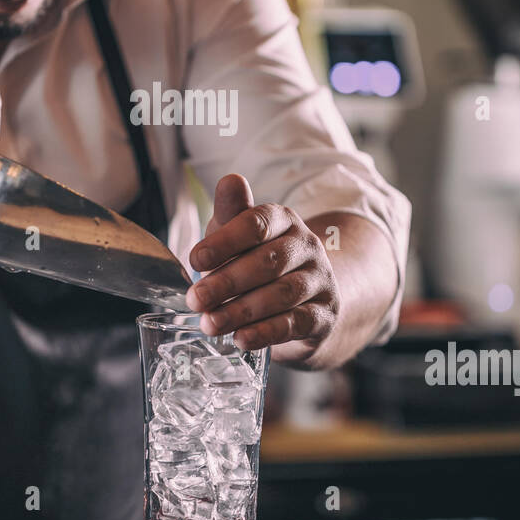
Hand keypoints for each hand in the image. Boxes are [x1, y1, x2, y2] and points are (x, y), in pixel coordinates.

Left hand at [186, 173, 340, 360]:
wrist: (303, 301)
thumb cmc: (259, 262)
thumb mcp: (239, 236)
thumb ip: (231, 213)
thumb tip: (230, 180)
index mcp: (284, 221)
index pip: (257, 223)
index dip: (224, 241)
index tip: (194, 259)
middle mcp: (307, 246)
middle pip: (268, 261)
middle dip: (227, 281)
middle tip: (195, 299)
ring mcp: (320, 281)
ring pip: (282, 294)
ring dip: (241, 310)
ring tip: (210, 323)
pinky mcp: (325, 315)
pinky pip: (296, 323)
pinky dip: (266, 333)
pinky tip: (240, 339)